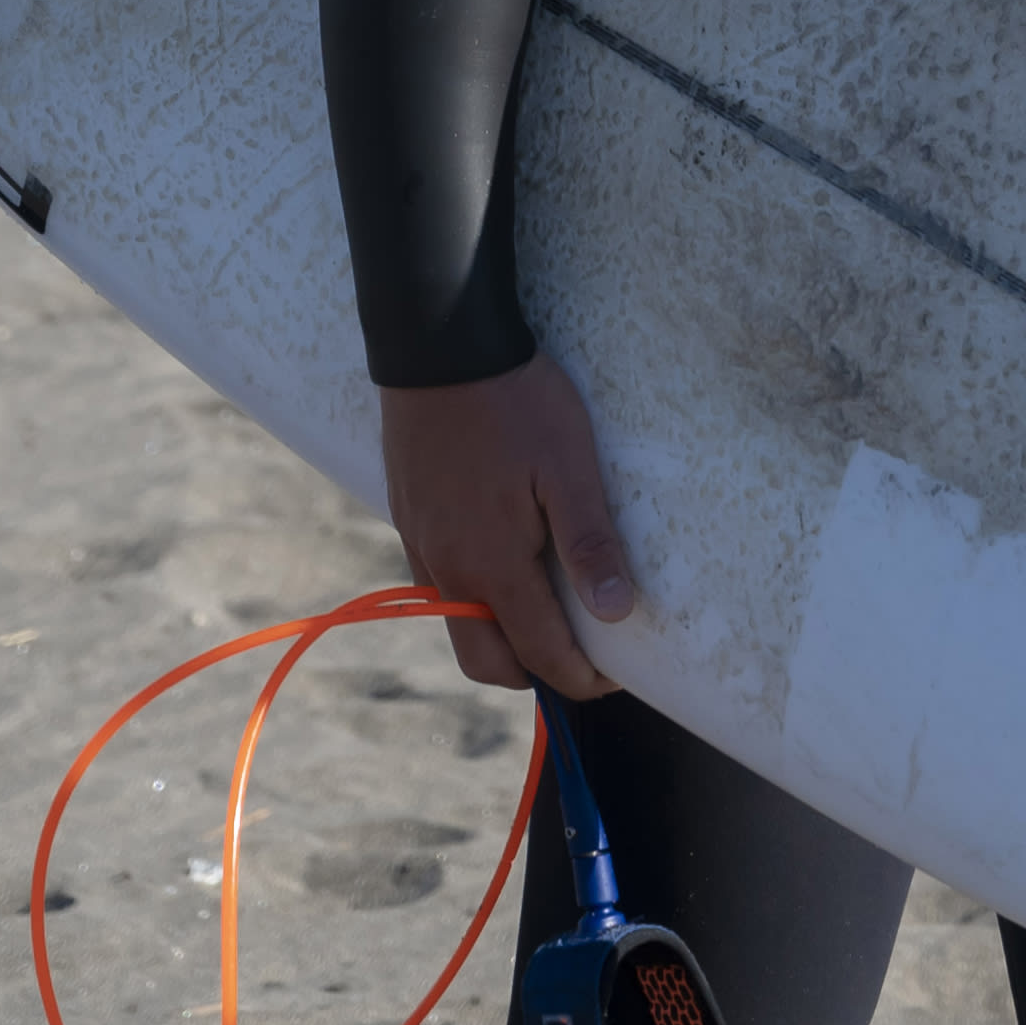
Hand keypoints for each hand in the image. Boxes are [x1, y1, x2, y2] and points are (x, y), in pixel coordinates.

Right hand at [377, 356, 636, 697]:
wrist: (439, 346)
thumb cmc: (514, 402)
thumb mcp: (568, 466)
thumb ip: (589, 543)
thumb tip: (616, 613)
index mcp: (491, 567)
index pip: (539, 654)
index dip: (581, 678)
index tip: (615, 676)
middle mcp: (447, 570)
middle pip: (487, 663)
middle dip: (534, 673)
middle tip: (580, 653)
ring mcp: (421, 546)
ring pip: (458, 627)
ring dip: (501, 639)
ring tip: (546, 611)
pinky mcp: (408, 519)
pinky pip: (438, 587)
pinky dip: (474, 601)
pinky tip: (504, 565)